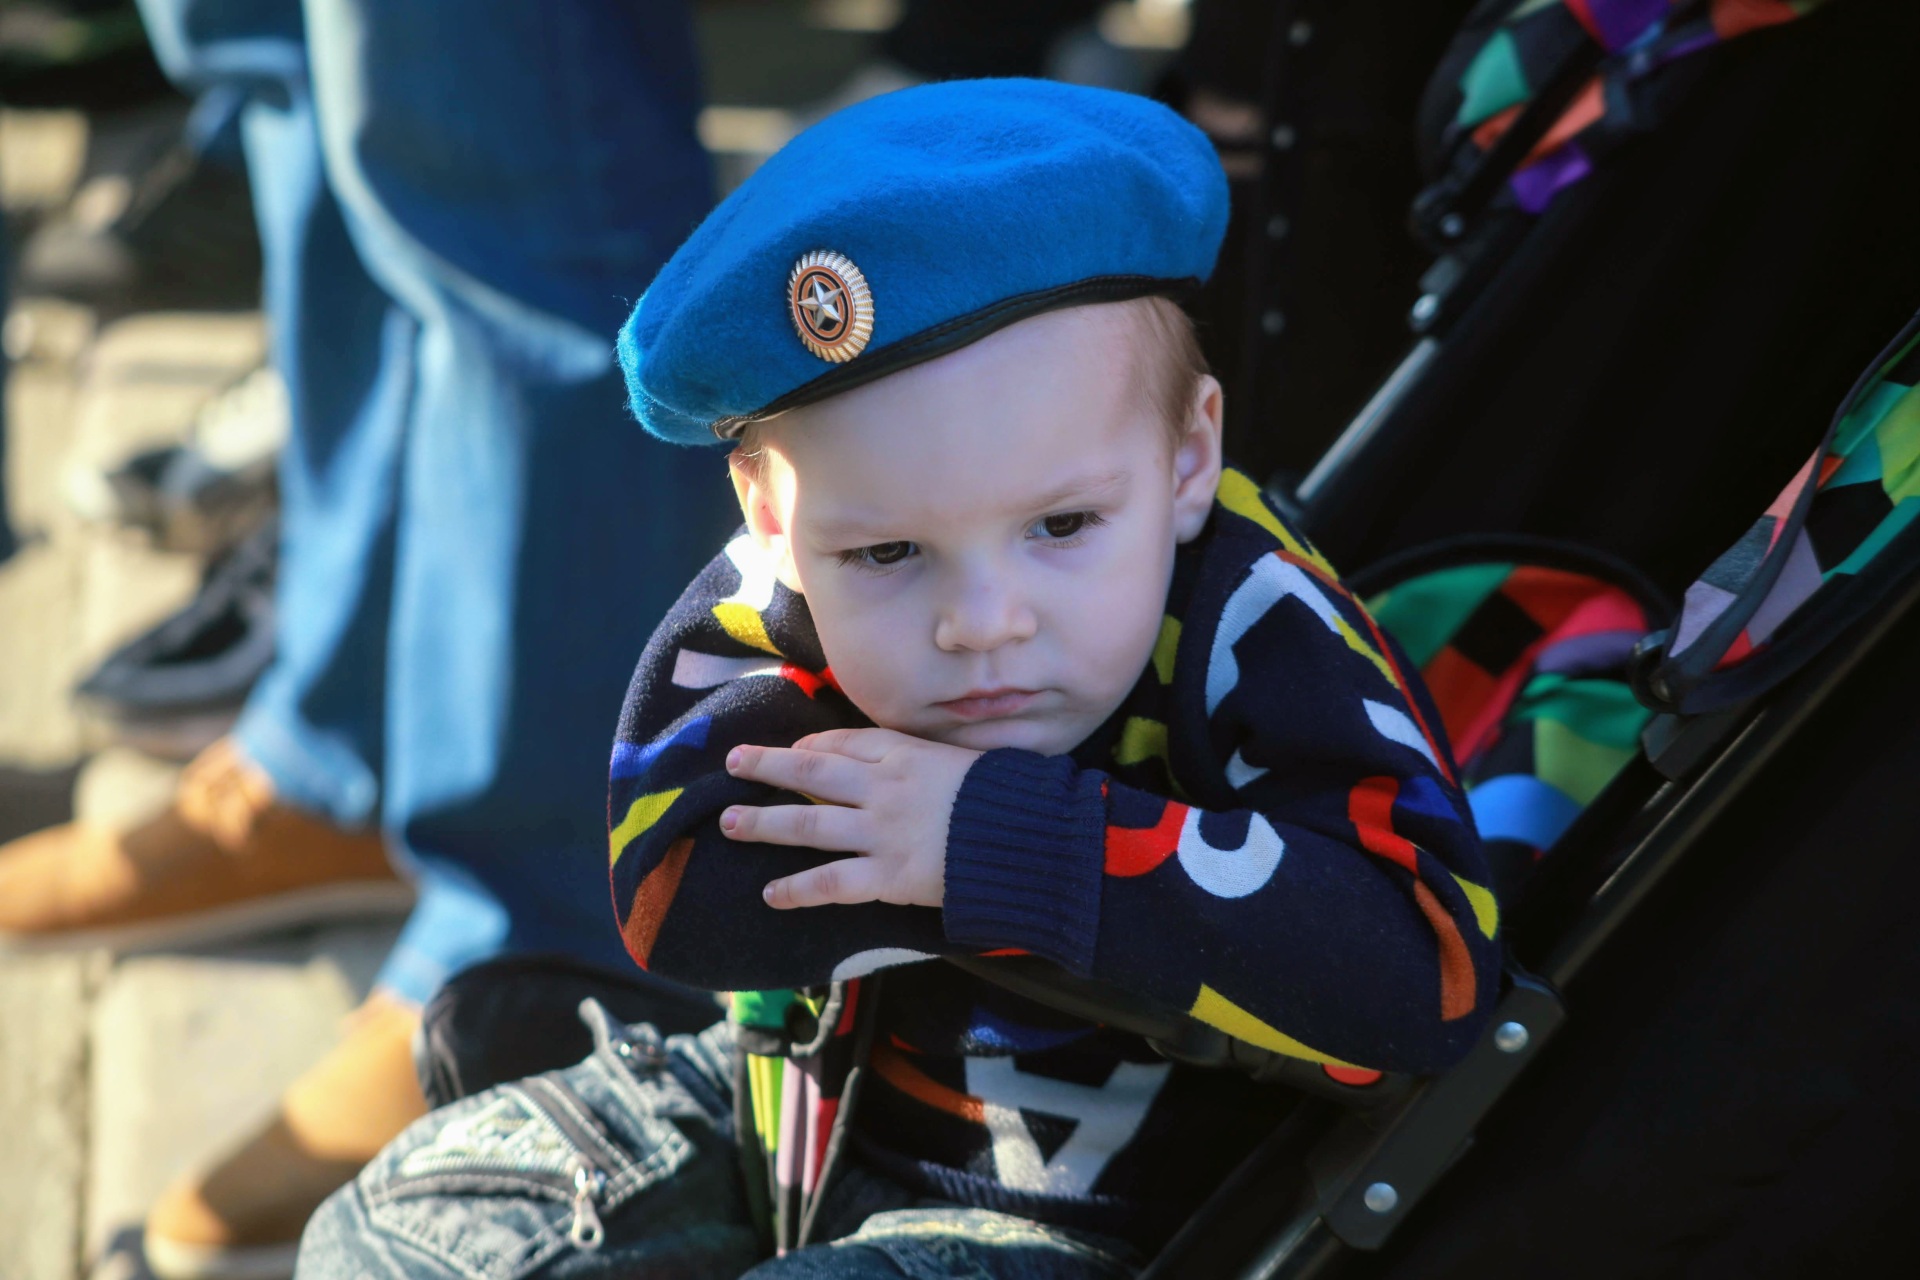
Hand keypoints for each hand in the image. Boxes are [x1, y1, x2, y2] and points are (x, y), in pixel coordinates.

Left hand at [721, 728, 981, 909]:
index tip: (792, 751)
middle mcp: (882, 789)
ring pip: (807, 825)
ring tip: (729, 823)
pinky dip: (798, 889)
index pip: (842, 744)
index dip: (811, 747)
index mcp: (904, 755)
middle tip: (733, 763)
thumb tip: (896, 758)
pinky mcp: (888, 876)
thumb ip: (924, 756)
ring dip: (763, 823)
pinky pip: (831, 883)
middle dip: (766, 766)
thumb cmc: (1006, 796)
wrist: (1028, 838)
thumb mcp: (964, 757)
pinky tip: (771, 893)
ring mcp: (880, 833)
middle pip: (810, 773)